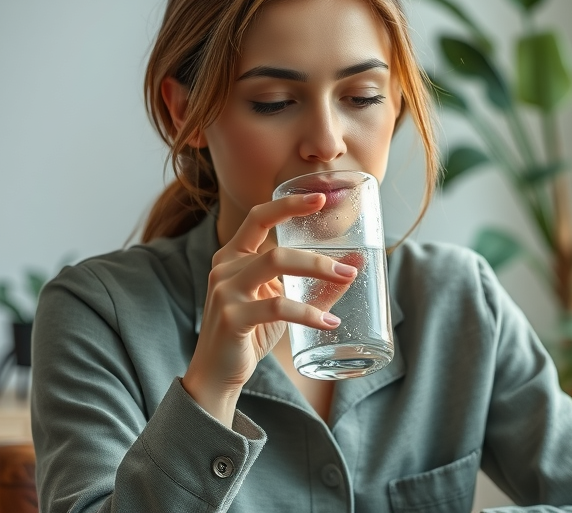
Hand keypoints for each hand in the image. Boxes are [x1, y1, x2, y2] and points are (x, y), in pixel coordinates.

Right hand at [180, 193, 357, 425]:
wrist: (217, 374)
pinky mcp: (232, 317)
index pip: (258, 218)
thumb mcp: (280, 303)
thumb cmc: (250, 333)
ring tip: (346, 281)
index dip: (288, 205)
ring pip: (275, 265)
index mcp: (232, 256)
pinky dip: (308, 313)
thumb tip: (355, 265)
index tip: (320, 198)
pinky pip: (276, 307)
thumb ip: (312, 285)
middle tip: (350, 267)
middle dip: (316, 255)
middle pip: (275, 248)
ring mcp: (225, 291)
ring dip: (317, 271)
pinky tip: (329, 322)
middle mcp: (224, 268)